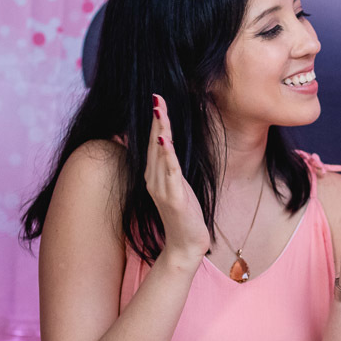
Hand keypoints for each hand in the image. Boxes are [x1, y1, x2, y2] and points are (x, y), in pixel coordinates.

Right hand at [146, 94, 208, 261]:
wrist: (186, 245)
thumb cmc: (185, 215)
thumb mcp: (178, 186)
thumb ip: (172, 168)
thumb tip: (170, 149)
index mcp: (155, 176)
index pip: (155, 143)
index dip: (156, 121)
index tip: (157, 99)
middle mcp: (154, 180)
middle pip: (155, 144)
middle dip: (156, 119)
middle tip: (157, 96)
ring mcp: (162, 189)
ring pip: (161, 154)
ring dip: (159, 130)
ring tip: (159, 110)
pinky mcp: (173, 198)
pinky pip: (170, 172)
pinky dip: (167, 155)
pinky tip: (165, 139)